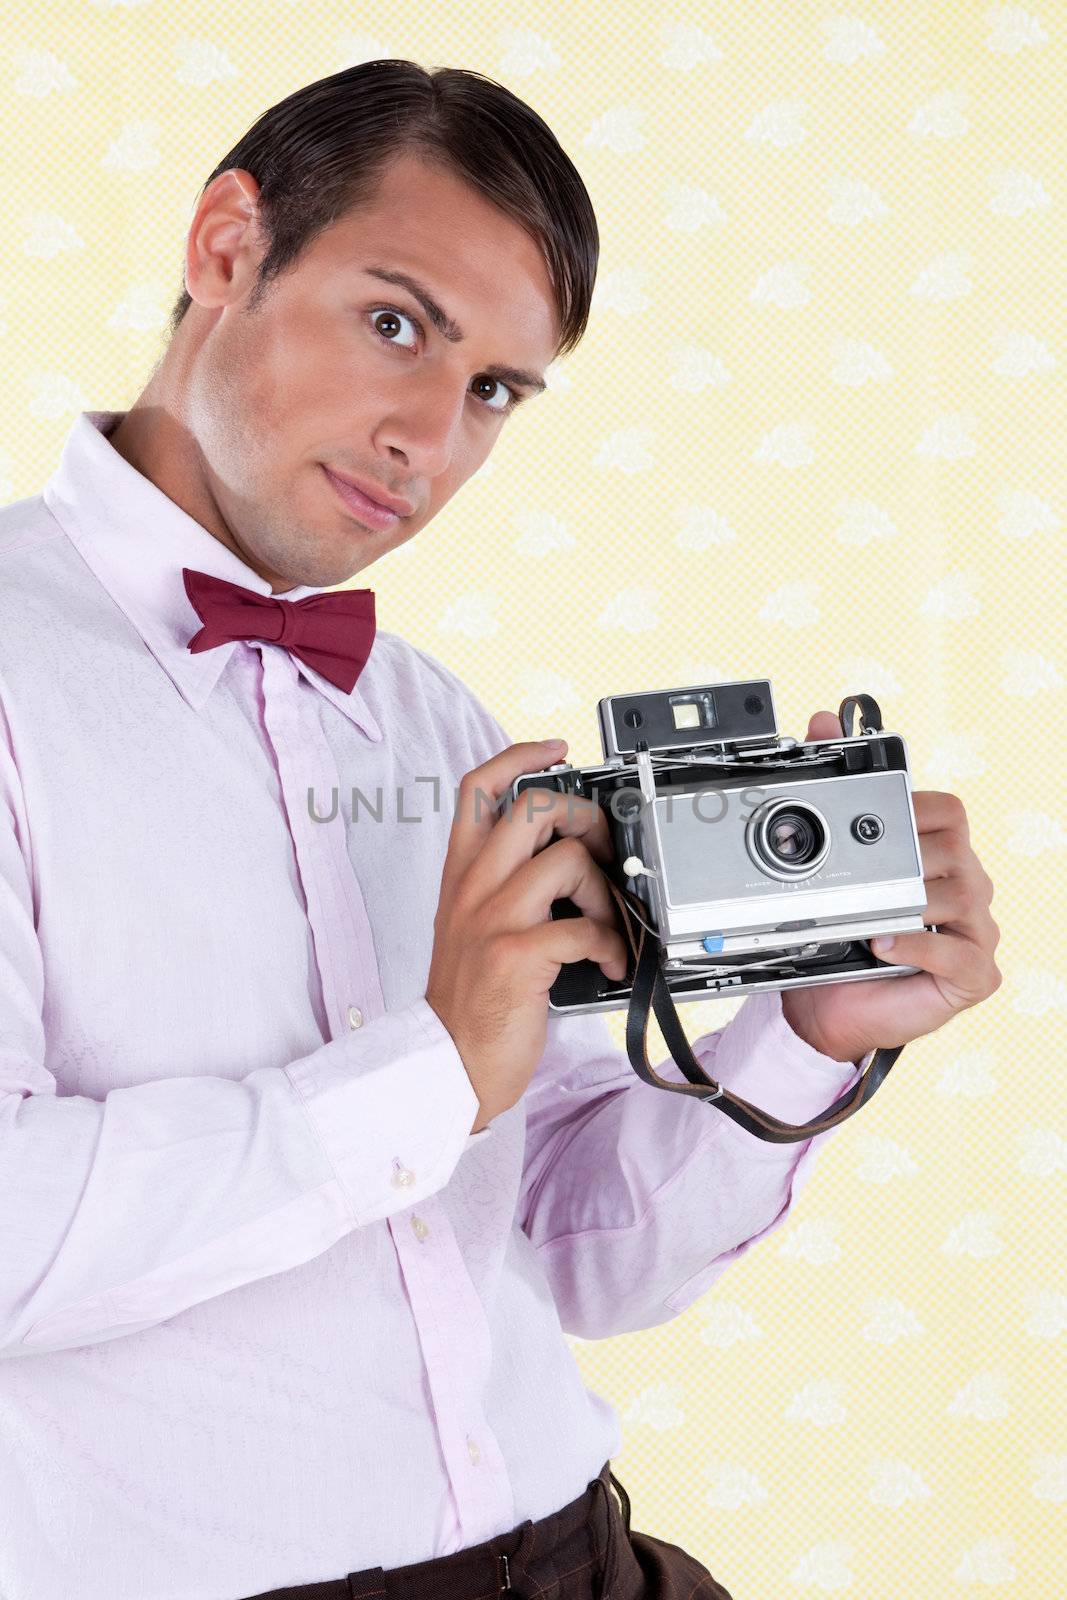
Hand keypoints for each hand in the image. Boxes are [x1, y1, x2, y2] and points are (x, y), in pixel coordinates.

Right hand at [425, 740, 628, 1132]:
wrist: (446, 1061)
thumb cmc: (469, 998)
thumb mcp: (470, 925)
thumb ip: (504, 885)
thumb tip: (567, 857)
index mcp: (460, 875)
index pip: (477, 789)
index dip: (520, 756)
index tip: (555, 750)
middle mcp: (473, 887)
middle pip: (534, 807)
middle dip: (586, 819)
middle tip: (601, 854)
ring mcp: (493, 918)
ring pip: (568, 860)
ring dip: (606, 893)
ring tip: (608, 927)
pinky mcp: (516, 956)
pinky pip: (584, 928)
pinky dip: (611, 945)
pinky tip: (610, 965)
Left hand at [780, 711, 1001, 1063]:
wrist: (826, 1009)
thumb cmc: (836, 936)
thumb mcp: (828, 861)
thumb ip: (830, 788)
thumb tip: (822, 720)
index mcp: (943, 852)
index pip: (946, 811)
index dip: (908, 811)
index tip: (864, 823)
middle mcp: (968, 885)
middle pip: (951, 852)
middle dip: (901, 862)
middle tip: (859, 878)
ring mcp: (977, 931)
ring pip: (957, 898)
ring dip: (907, 905)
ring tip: (868, 915)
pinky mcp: (975, 974)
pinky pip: (958, 954)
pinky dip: (916, 946)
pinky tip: (882, 944)